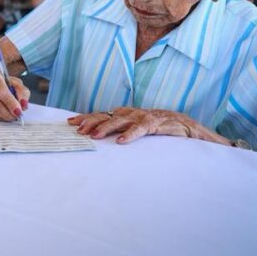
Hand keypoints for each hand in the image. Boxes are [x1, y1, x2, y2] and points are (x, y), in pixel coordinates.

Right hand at [0, 49, 29, 120]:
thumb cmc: (0, 78)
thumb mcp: (14, 81)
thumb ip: (22, 92)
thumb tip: (24, 105)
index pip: (1, 91)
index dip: (10, 102)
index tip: (19, 111)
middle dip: (7, 112)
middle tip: (17, 115)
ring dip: (3, 116)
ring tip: (11, 114)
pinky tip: (2, 114)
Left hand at [67, 107, 217, 144]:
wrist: (186, 126)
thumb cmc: (157, 128)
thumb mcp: (135, 129)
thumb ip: (119, 130)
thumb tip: (97, 137)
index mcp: (125, 114)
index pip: (101, 114)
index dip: (85, 117)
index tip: (70, 123)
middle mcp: (131, 113)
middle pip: (106, 115)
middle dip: (90, 121)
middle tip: (78, 130)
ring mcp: (143, 117)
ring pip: (120, 120)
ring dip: (106, 127)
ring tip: (94, 136)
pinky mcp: (156, 124)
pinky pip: (141, 129)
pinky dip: (131, 134)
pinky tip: (121, 142)